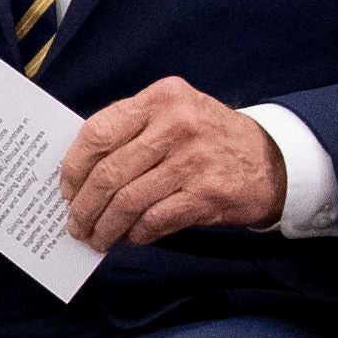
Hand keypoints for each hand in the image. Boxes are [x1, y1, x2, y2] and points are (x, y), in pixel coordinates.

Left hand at [59, 78, 286, 247]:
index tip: (65, 190)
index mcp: (160, 99)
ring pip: (128, 201)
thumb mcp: (173, 113)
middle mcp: (176, 125)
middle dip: (84, 207)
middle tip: (76, 225)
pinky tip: (131, 236)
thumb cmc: (208, 137)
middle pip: (109, 173)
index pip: (98, 132)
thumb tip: (79, 172)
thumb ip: (131, 130)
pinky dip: (137, 233)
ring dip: (106, 227)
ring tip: (98, 238)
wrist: (272, 158)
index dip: (73, 167)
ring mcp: (193, 160)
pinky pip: (155, 220)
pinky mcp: (206, 193)